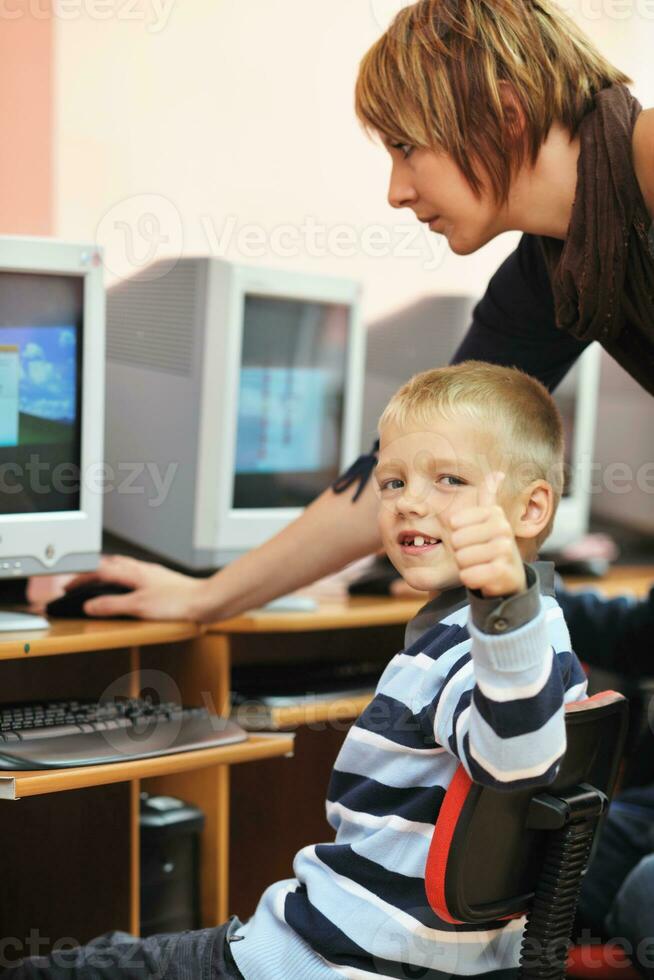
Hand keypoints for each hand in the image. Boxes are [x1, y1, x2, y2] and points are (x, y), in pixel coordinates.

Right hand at [64, 555, 211, 621]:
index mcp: (133, 572)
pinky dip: (124, 579)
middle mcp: (142, 569)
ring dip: (108, 573)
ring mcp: (153, 574)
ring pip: (124, 568)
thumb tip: (90, 606)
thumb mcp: (138, 606)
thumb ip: (113, 605)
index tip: (69, 586)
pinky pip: (136, 575)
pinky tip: (130, 588)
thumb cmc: (177, 602)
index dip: (81, 578)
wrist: (205, 601)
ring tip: (99, 581)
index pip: (100, 570)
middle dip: (93, 572)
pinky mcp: (163, 582)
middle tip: (79, 582)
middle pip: (111, 565)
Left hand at [447, 472, 525, 597]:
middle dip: (461, 553)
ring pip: (461, 559)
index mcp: (494, 513)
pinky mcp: (503, 571)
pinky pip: (469, 575)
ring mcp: (505, 550)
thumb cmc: (492, 546)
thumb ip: (488, 496)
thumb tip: (498, 473)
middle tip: (477, 556)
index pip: (454, 523)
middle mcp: (503, 528)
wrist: (511, 576)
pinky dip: (471, 579)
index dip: (458, 536)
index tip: (474, 540)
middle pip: (456, 541)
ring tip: (481, 565)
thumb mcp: (489, 520)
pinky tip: (484, 578)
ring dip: (467, 567)